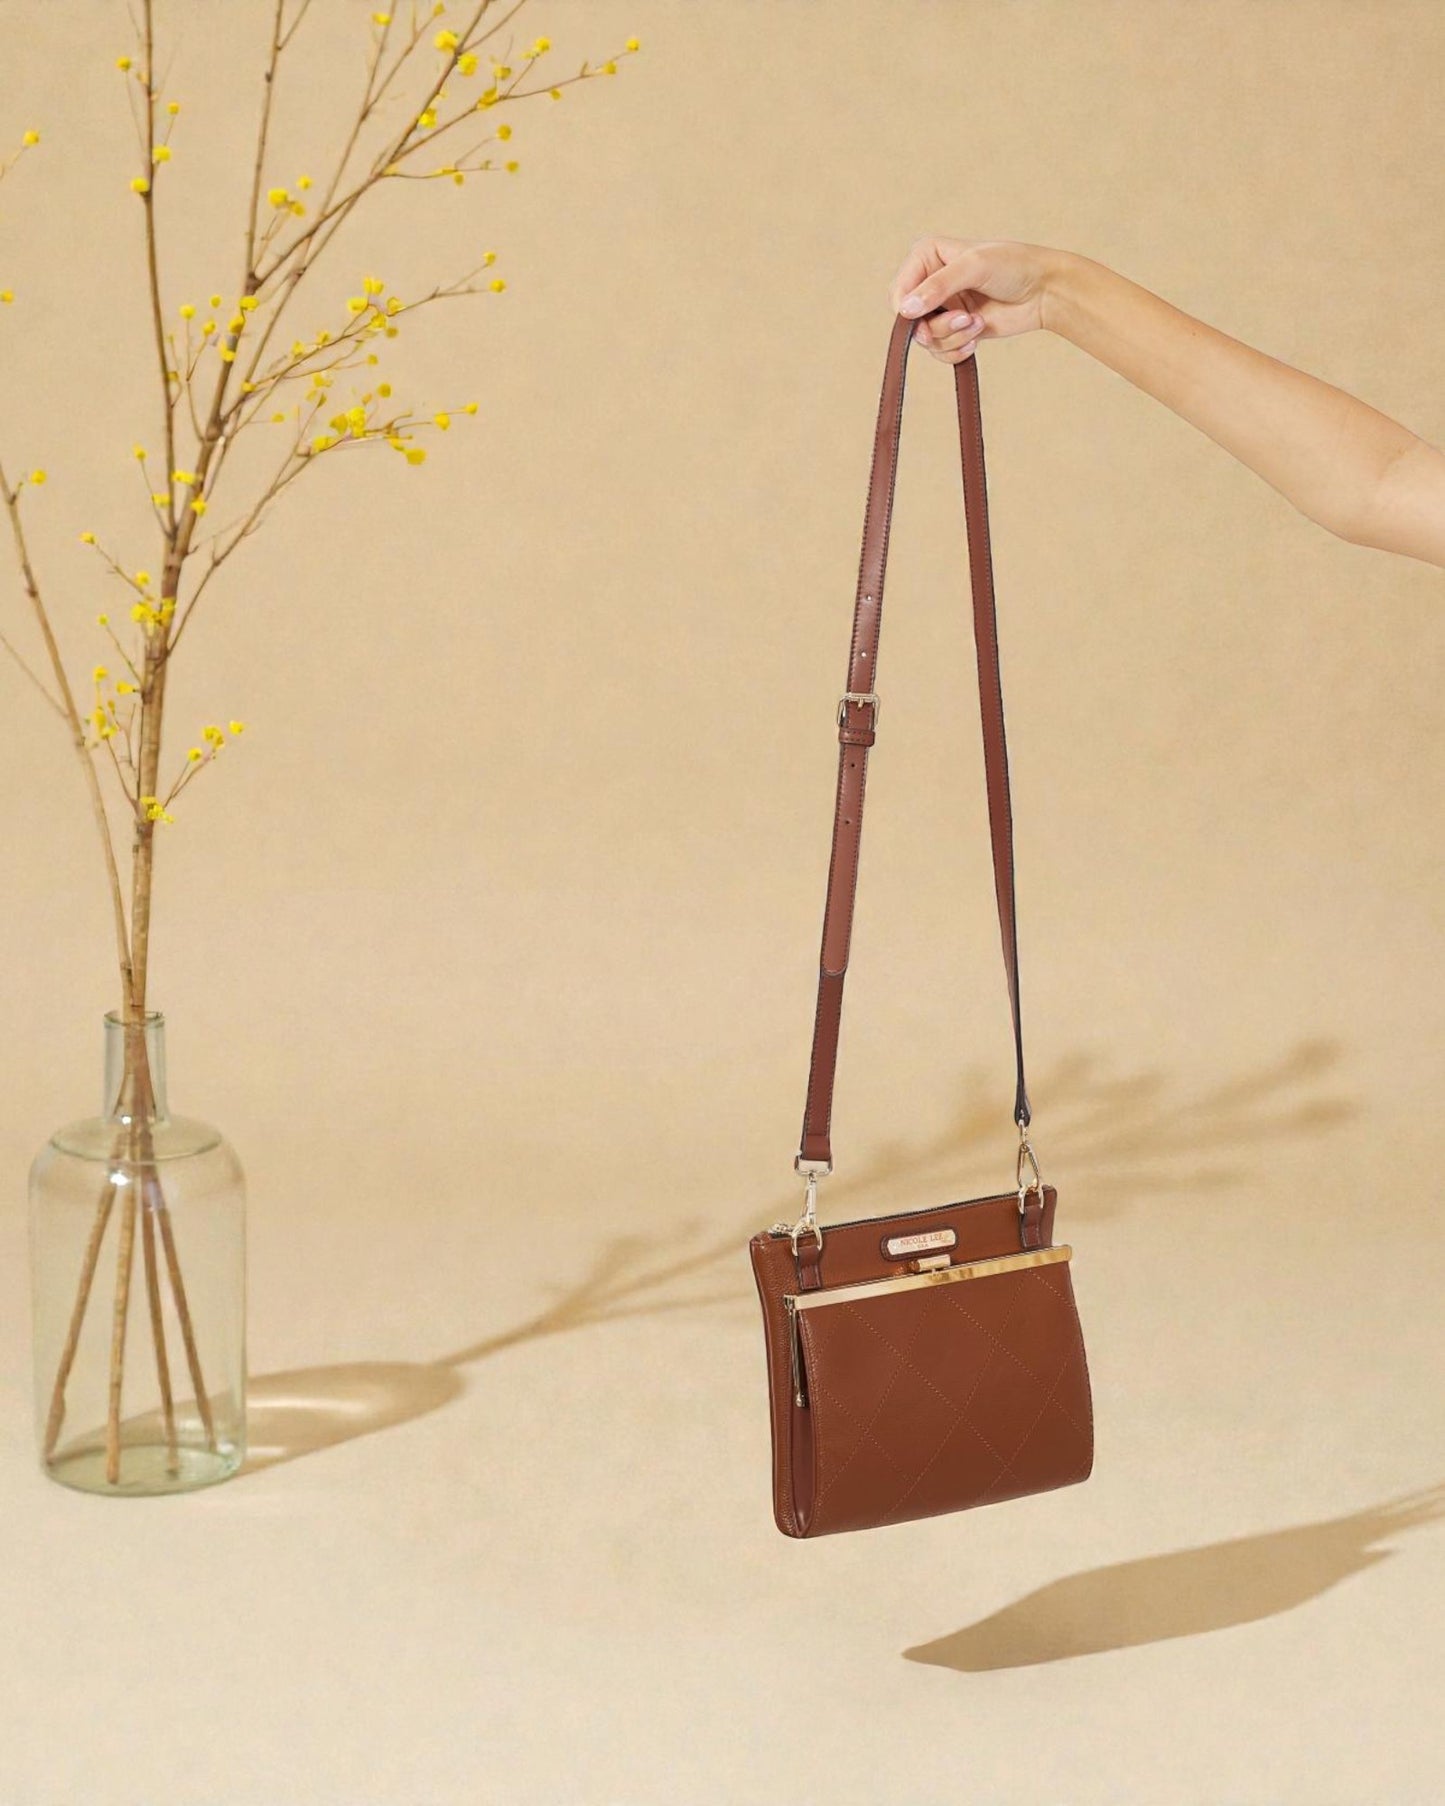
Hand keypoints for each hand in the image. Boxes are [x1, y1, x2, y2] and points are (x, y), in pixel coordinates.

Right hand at [889, 236, 1060, 362]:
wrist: (1044, 291)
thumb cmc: (1013, 266)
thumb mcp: (974, 267)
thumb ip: (938, 286)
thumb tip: (905, 310)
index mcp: (927, 257)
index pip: (899, 291)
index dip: (907, 310)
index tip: (924, 317)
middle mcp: (930, 283)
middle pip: (909, 321)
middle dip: (935, 326)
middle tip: (963, 319)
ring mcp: (942, 308)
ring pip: (926, 339)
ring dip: (952, 337)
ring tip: (977, 324)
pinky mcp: (955, 330)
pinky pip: (940, 352)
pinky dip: (956, 351)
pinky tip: (975, 341)